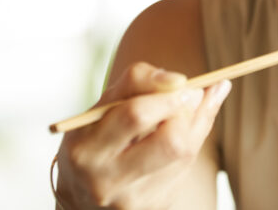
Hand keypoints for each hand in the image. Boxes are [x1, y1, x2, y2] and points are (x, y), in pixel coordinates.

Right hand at [54, 62, 230, 208]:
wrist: (83, 193)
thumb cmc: (97, 137)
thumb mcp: (103, 106)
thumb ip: (138, 83)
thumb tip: (186, 81)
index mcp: (87, 148)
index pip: (135, 115)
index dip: (167, 94)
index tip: (182, 81)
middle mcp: (107, 179)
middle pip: (170, 140)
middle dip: (186, 111)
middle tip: (189, 95)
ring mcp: (133, 198)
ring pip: (185, 153)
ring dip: (194, 124)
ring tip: (189, 109)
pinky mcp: (153, 206)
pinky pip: (186, 168)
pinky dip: (191, 142)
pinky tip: (181, 133)